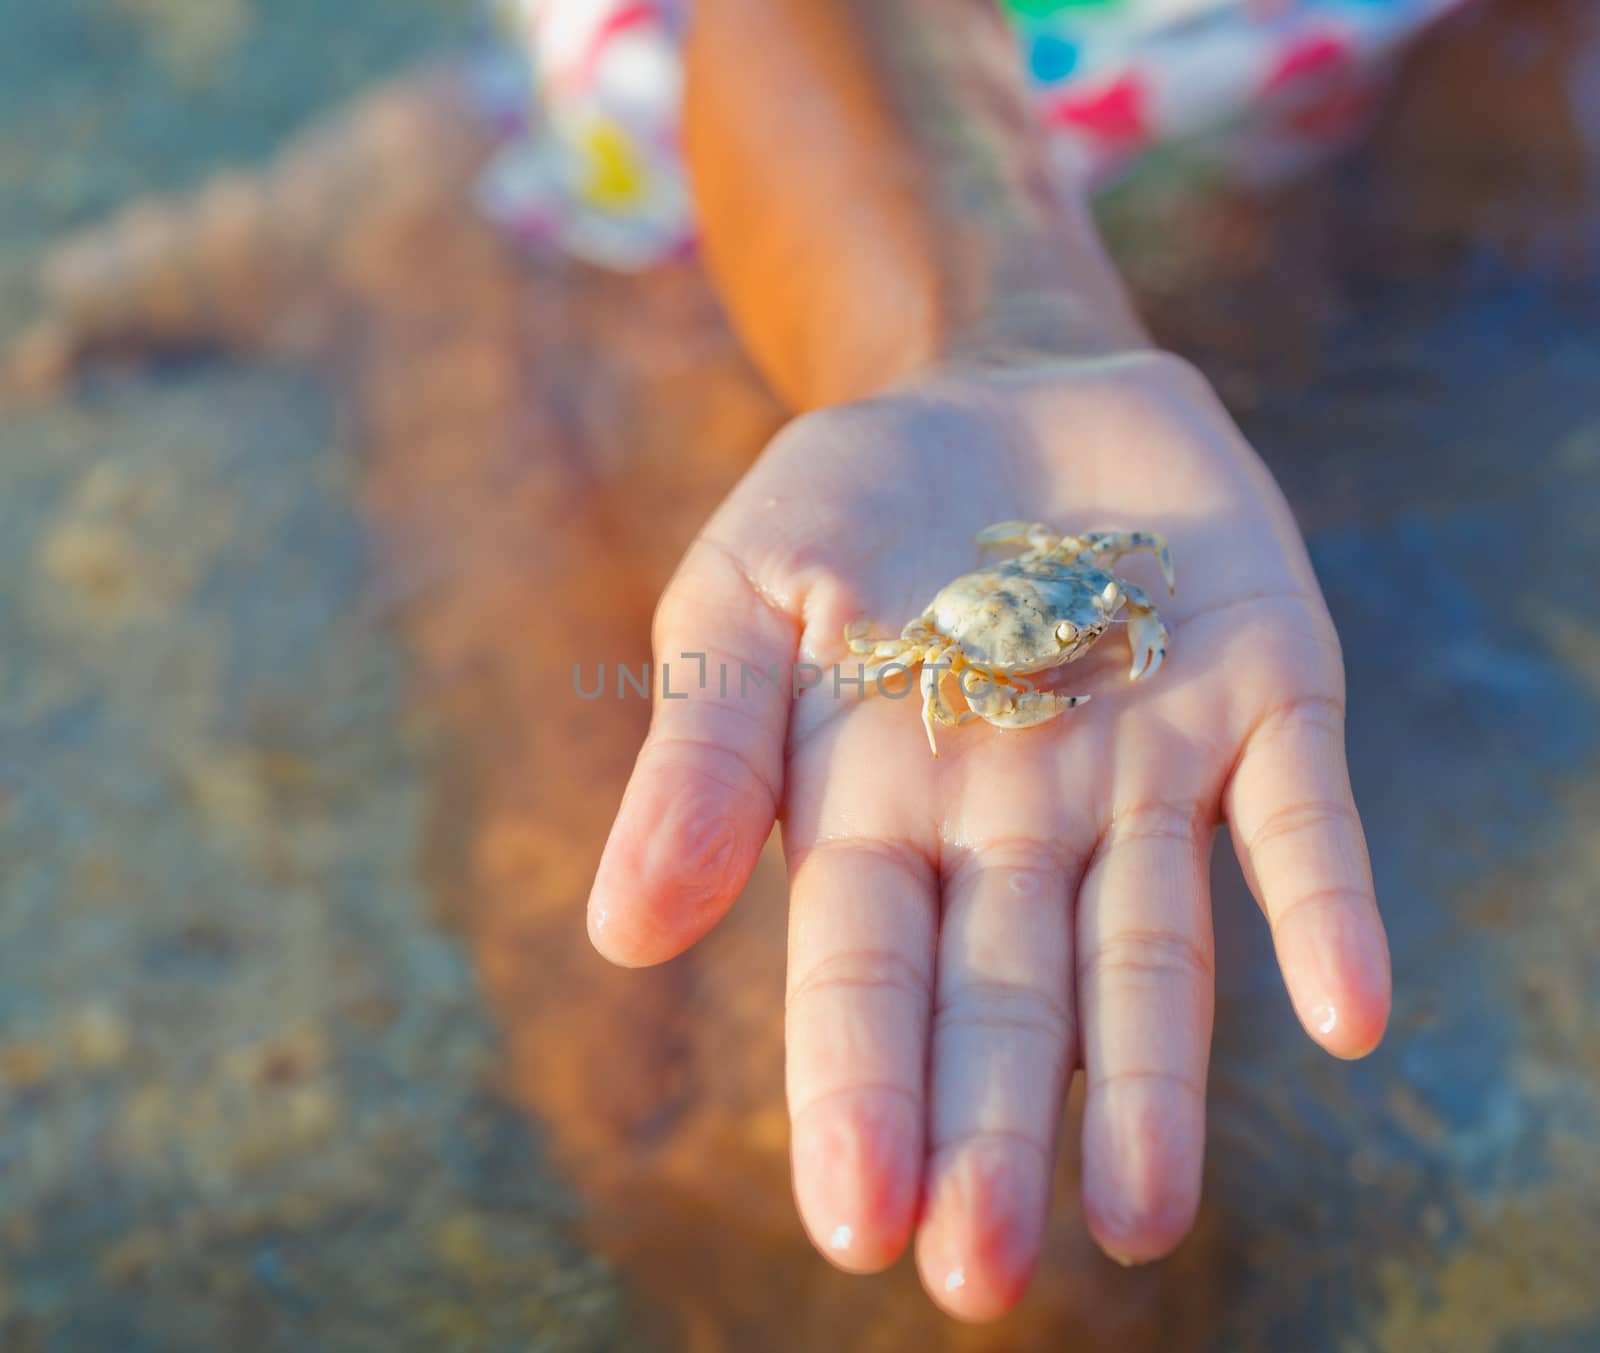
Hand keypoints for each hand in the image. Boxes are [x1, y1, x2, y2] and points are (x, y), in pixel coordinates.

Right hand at [587, 350, 1388, 1320]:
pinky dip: (1321, 907)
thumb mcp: (737, 599)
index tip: (860, 1219)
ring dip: (1152, 1076)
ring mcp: (1145, 768)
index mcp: (877, 812)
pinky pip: (1298, 818)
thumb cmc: (845, 505)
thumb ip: (701, 751)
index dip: (861, 1089)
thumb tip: (625, 935)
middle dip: (996, 1123)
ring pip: (1152, 948)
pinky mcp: (1263, 698)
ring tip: (1141, 1214)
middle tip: (983, 1273)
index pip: (865, 973)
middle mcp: (1014, 824)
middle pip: (1006, 991)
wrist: (998, 380)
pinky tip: (1346, 1011)